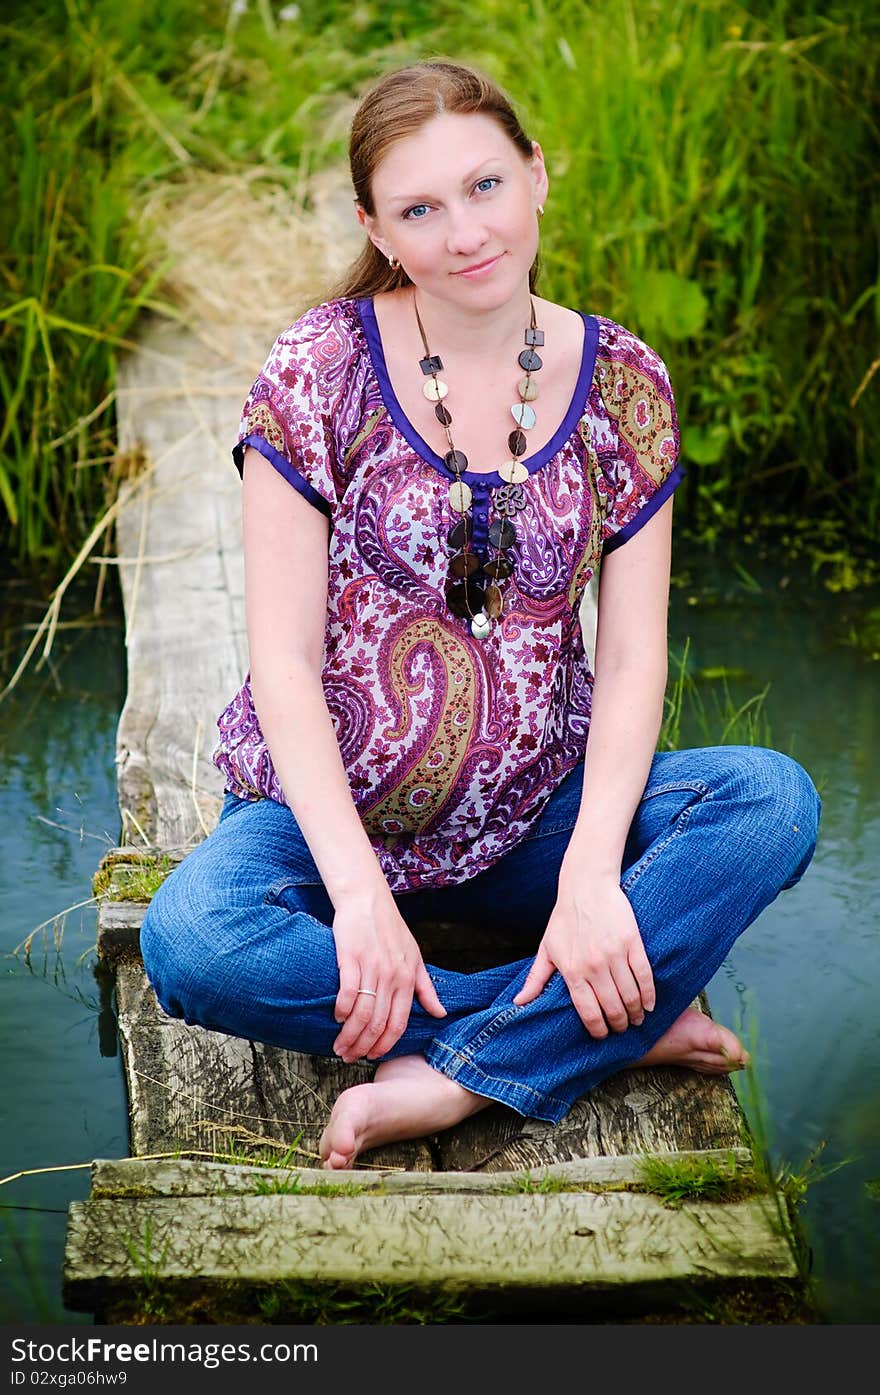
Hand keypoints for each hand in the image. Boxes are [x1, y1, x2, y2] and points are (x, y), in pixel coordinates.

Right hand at [331, 889, 445, 1061]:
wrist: (367, 900)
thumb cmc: (391, 928)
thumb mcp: (415, 957)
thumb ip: (426, 988)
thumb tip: (441, 1013)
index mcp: (408, 979)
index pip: (398, 1023)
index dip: (384, 1045)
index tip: (371, 1056)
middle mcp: (392, 976)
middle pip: (378, 1023)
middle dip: (363, 1046)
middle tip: (349, 1057)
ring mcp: (373, 967)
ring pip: (363, 1013)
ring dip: (349, 1034)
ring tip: (339, 1046)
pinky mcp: (352, 957)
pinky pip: (348, 992)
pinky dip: (342, 1009)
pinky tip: (336, 1017)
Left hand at [513, 878, 654, 1036]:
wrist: (586, 887)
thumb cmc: (564, 918)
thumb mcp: (546, 949)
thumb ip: (535, 979)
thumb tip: (518, 1003)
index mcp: (572, 971)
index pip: (588, 1012)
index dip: (599, 1029)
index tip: (604, 1035)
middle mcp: (593, 966)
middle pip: (613, 1008)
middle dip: (620, 1024)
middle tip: (623, 1028)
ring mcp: (614, 955)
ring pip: (630, 995)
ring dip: (636, 1013)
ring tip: (637, 1019)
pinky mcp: (632, 943)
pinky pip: (644, 976)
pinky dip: (649, 995)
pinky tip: (649, 1004)